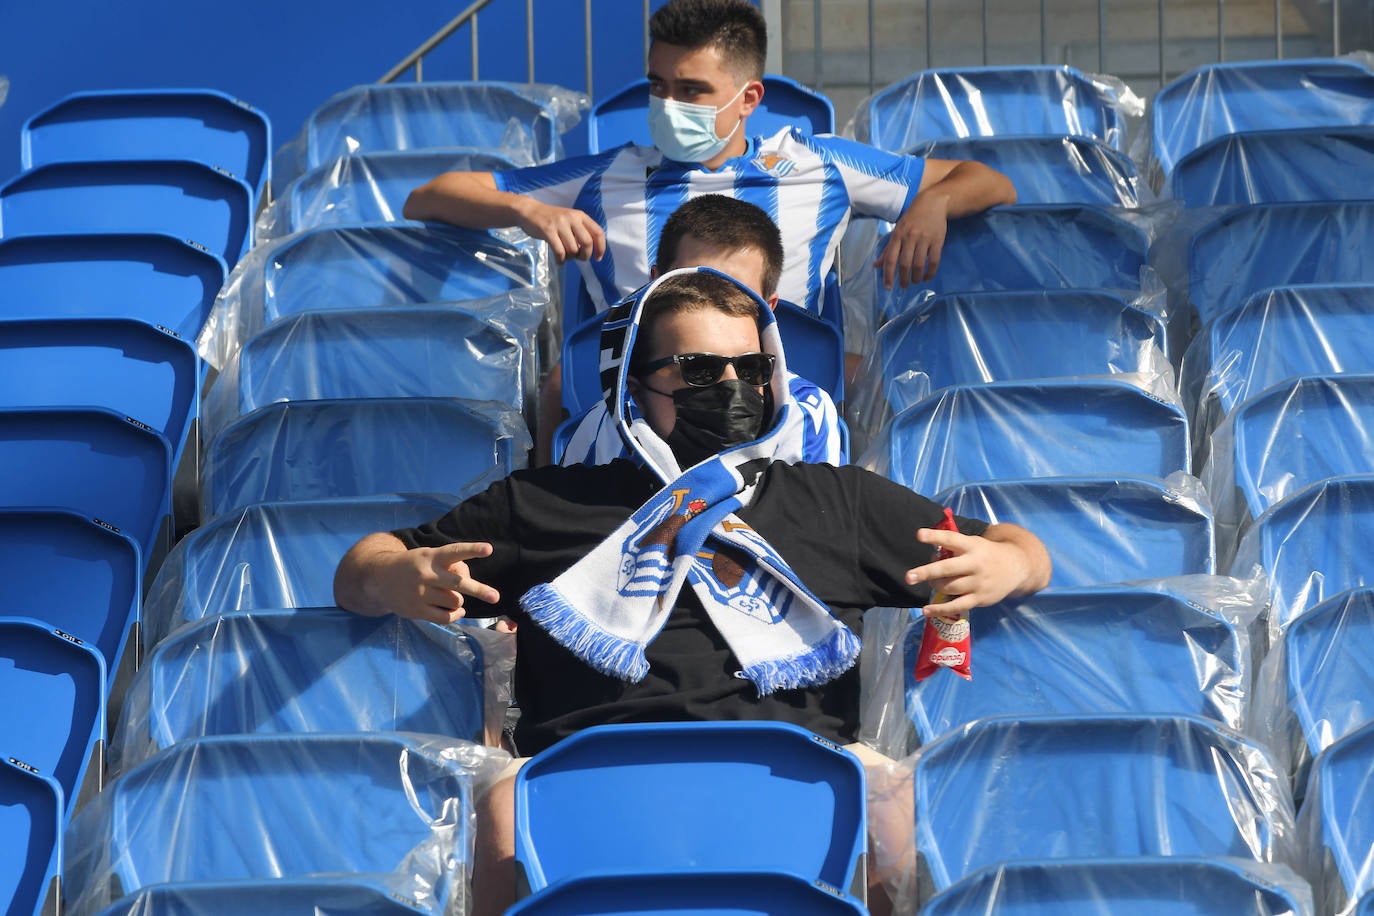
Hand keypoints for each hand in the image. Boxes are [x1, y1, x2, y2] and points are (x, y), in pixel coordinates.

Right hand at [377, 541, 501, 624]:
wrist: (378, 578)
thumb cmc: (413, 565)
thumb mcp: (427, 557)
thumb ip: (447, 566)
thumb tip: (468, 584)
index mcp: (430, 557)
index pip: (454, 552)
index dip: (472, 550)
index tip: (489, 549)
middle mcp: (426, 574)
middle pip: (458, 583)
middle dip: (479, 589)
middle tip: (495, 596)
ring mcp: (420, 594)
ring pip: (454, 601)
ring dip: (460, 600)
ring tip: (454, 597)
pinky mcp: (416, 610)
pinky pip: (445, 617)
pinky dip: (456, 614)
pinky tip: (457, 610)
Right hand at [516, 200, 606, 262]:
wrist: (530, 211)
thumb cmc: (552, 219)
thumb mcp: (569, 220)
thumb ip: (580, 232)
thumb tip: (589, 251)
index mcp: (580, 215)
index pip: (598, 232)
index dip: (601, 247)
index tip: (598, 258)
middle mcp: (572, 218)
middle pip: (587, 242)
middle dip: (585, 255)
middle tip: (579, 258)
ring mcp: (559, 224)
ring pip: (573, 249)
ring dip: (570, 258)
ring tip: (565, 256)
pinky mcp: (548, 231)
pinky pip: (560, 251)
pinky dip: (561, 260)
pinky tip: (559, 261)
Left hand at [874, 192, 947, 287]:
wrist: (933, 202)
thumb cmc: (912, 218)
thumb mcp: (897, 230)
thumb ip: (888, 249)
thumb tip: (875, 266)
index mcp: (897, 235)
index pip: (890, 259)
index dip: (888, 275)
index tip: (888, 287)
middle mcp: (910, 237)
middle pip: (904, 264)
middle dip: (903, 279)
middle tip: (903, 286)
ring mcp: (924, 239)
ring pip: (919, 264)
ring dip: (916, 277)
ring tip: (915, 282)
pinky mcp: (938, 240)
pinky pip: (934, 261)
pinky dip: (930, 272)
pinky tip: (927, 277)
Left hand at [904, 527, 1031, 616]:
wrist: (1017, 567)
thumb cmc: (987, 554)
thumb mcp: (974, 543)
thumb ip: (954, 549)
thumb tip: (930, 558)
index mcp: (972, 546)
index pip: (951, 539)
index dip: (934, 536)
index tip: (919, 534)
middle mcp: (975, 564)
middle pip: (948, 568)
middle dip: (927, 572)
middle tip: (909, 577)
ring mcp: (978, 583)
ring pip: (950, 587)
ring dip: (935, 585)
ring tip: (931, 583)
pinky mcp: (980, 599)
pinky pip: (957, 606)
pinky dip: (940, 609)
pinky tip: (926, 611)